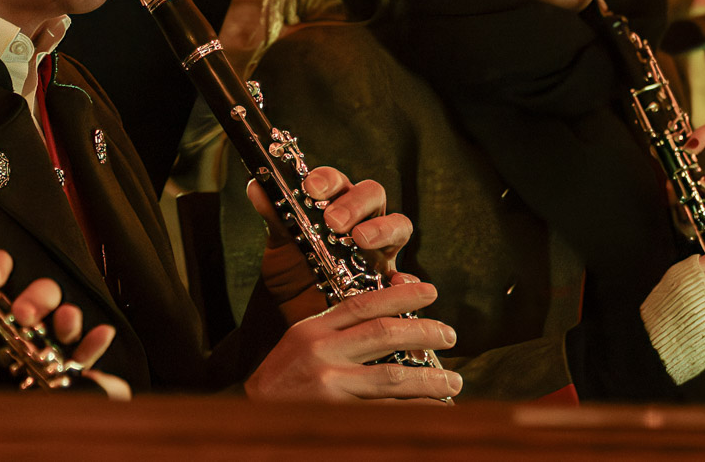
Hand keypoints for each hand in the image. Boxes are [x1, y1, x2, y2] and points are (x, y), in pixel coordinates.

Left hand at [0, 250, 129, 398]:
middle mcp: (21, 325)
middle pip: (40, 293)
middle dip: (37, 296)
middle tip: (24, 314)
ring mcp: (46, 348)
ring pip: (66, 318)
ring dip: (68, 315)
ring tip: (64, 325)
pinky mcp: (68, 374)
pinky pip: (87, 354)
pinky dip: (95, 343)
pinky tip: (101, 335)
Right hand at [244, 278, 460, 401]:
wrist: (249, 415)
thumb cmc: (283, 380)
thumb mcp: (302, 344)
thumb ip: (337, 330)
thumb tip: (386, 318)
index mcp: (313, 328)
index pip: (363, 303)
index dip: (400, 294)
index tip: (429, 290)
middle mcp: (321, 351)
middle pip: (383, 333)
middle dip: (424, 331)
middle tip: (450, 334)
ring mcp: (328, 384)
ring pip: (391, 377)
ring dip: (430, 379)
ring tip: (454, 381)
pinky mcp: (335, 414)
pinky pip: (385, 412)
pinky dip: (414, 411)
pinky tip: (434, 411)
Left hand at [246, 166, 413, 321]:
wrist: (298, 319)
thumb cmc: (295, 272)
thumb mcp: (282, 246)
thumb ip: (275, 216)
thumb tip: (256, 186)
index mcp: (335, 205)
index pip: (338, 182)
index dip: (328, 179)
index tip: (311, 188)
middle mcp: (362, 221)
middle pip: (372, 194)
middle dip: (355, 203)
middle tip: (334, 221)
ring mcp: (381, 251)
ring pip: (398, 225)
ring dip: (383, 227)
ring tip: (361, 239)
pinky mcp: (390, 284)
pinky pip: (407, 278)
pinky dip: (406, 279)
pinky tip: (396, 282)